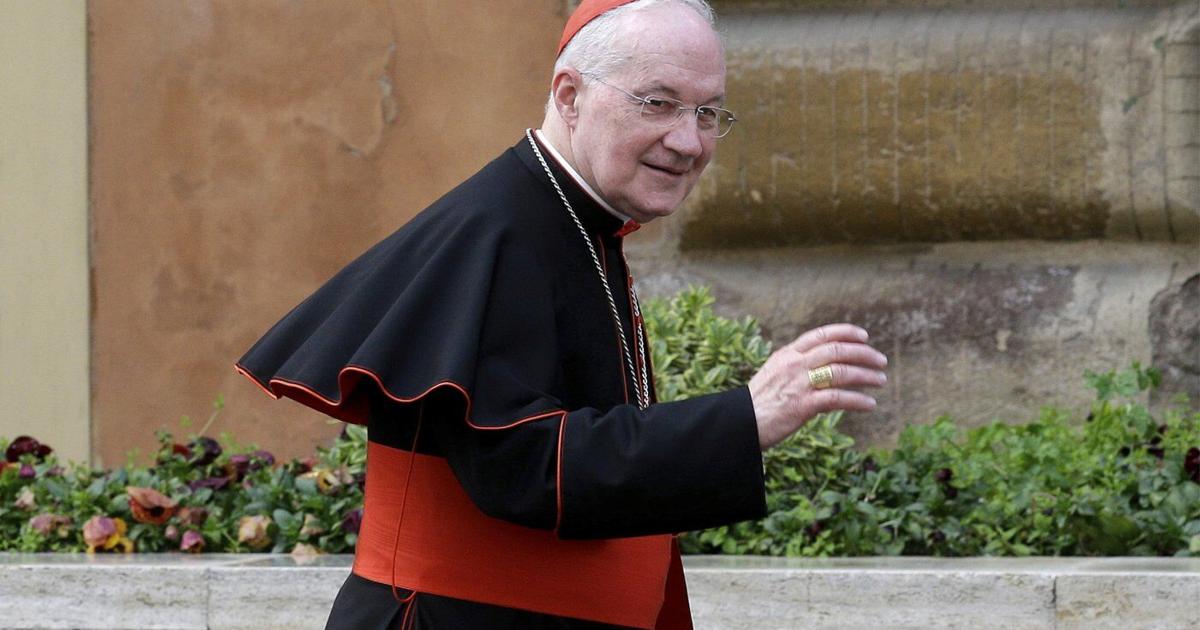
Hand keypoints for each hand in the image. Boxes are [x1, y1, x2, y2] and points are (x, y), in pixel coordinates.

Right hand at [748, 324, 886, 449]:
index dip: (846, 332)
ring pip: (841, 372)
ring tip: (880, 381)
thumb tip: (821, 365)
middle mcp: (795, 365)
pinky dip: (858, 400)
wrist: (739, 423)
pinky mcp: (803, 406)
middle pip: (837, 350)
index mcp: (787, 354)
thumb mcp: (774, 373)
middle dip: (864, 353)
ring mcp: (799, 384)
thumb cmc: (758, 402)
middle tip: (881, 361)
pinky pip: (838, 399)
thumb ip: (795, 366)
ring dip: (866, 376)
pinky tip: (870, 404)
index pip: (821, 335)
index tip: (864, 336)